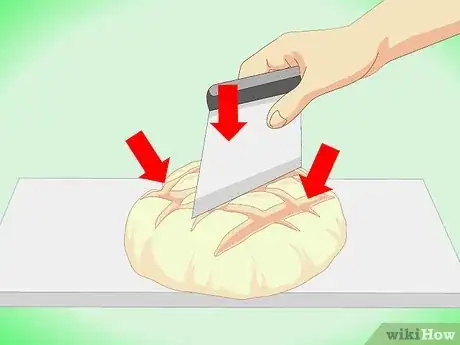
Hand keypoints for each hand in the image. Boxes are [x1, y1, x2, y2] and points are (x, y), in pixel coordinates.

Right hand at [238, 26, 381, 128]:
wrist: (376, 45)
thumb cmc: (349, 53)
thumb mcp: (317, 82)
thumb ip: (292, 102)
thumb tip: (272, 122)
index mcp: (281, 48)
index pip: (249, 69)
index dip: (241, 90)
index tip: (238, 110)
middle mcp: (284, 54)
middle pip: (259, 79)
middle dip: (257, 100)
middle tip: (256, 122)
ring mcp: (295, 63)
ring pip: (274, 86)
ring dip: (274, 102)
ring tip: (272, 121)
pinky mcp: (306, 72)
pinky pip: (288, 89)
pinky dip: (286, 101)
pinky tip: (288, 114)